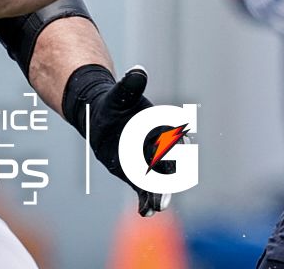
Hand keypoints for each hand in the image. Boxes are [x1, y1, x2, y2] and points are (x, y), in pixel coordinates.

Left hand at [81, 66, 171, 216]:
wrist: (102, 118)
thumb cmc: (114, 103)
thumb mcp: (120, 95)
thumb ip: (130, 86)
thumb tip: (138, 71)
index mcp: (159, 127)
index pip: (171, 138)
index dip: (176, 146)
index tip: (181, 152)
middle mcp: (157, 147)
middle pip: (168, 164)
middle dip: (169, 178)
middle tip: (166, 190)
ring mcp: (148, 163)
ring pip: (157, 181)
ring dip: (158, 194)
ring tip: (156, 207)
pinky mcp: (137, 176)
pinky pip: (144, 190)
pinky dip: (145, 201)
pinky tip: (144, 212)